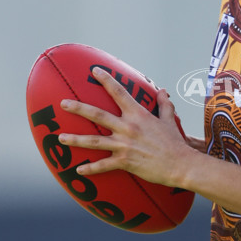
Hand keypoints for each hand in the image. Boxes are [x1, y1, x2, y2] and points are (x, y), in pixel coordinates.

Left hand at [58, 67, 191, 186]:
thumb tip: (162, 91)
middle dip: (78, 108)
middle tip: (62, 103)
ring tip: (60, 137)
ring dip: (75, 140)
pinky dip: (90, 168)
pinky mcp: (125, 162)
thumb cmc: (175, 142)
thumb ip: (164, 105)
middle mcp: (128, 128)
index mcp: (138, 115)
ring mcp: (124, 145)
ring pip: (94, 141)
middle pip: (97, 115)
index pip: (119, 92)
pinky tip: (78, 170)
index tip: (94, 71)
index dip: (106, 80)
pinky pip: (103, 165)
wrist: (181, 164)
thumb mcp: (169, 120)